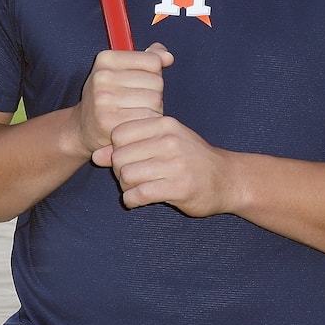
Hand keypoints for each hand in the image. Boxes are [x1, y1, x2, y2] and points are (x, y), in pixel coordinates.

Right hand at [70, 43, 173, 158]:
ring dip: (153, 110)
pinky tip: (135, 124)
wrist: (83, 128)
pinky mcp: (110, 121)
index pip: (153, 61)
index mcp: (106, 59)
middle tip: (136, 102)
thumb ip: (147, 59)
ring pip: (155, 101)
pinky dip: (148, 123)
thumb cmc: (107, 98)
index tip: (138, 82)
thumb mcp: (121, 71)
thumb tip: (167, 57)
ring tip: (135, 113)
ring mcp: (104, 99)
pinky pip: (149, 119)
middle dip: (154, 93)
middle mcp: (103, 77)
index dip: (153, 74)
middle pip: (156, 81)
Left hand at [93, 114, 233, 215]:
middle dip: (119, 171)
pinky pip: (139, 194)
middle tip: (130, 177)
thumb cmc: (190, 158)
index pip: (118, 133)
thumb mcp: (162, 143)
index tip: (127, 158)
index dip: (116, 148)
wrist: (227, 179)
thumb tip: (97, 155)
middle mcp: (169, 141)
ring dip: (125, 186)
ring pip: (127, 175)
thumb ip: (130, 146)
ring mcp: (176, 164)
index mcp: (164, 124)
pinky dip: (131, 200)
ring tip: (136, 188)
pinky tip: (137, 199)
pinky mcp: (179, 188)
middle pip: (120, 156)